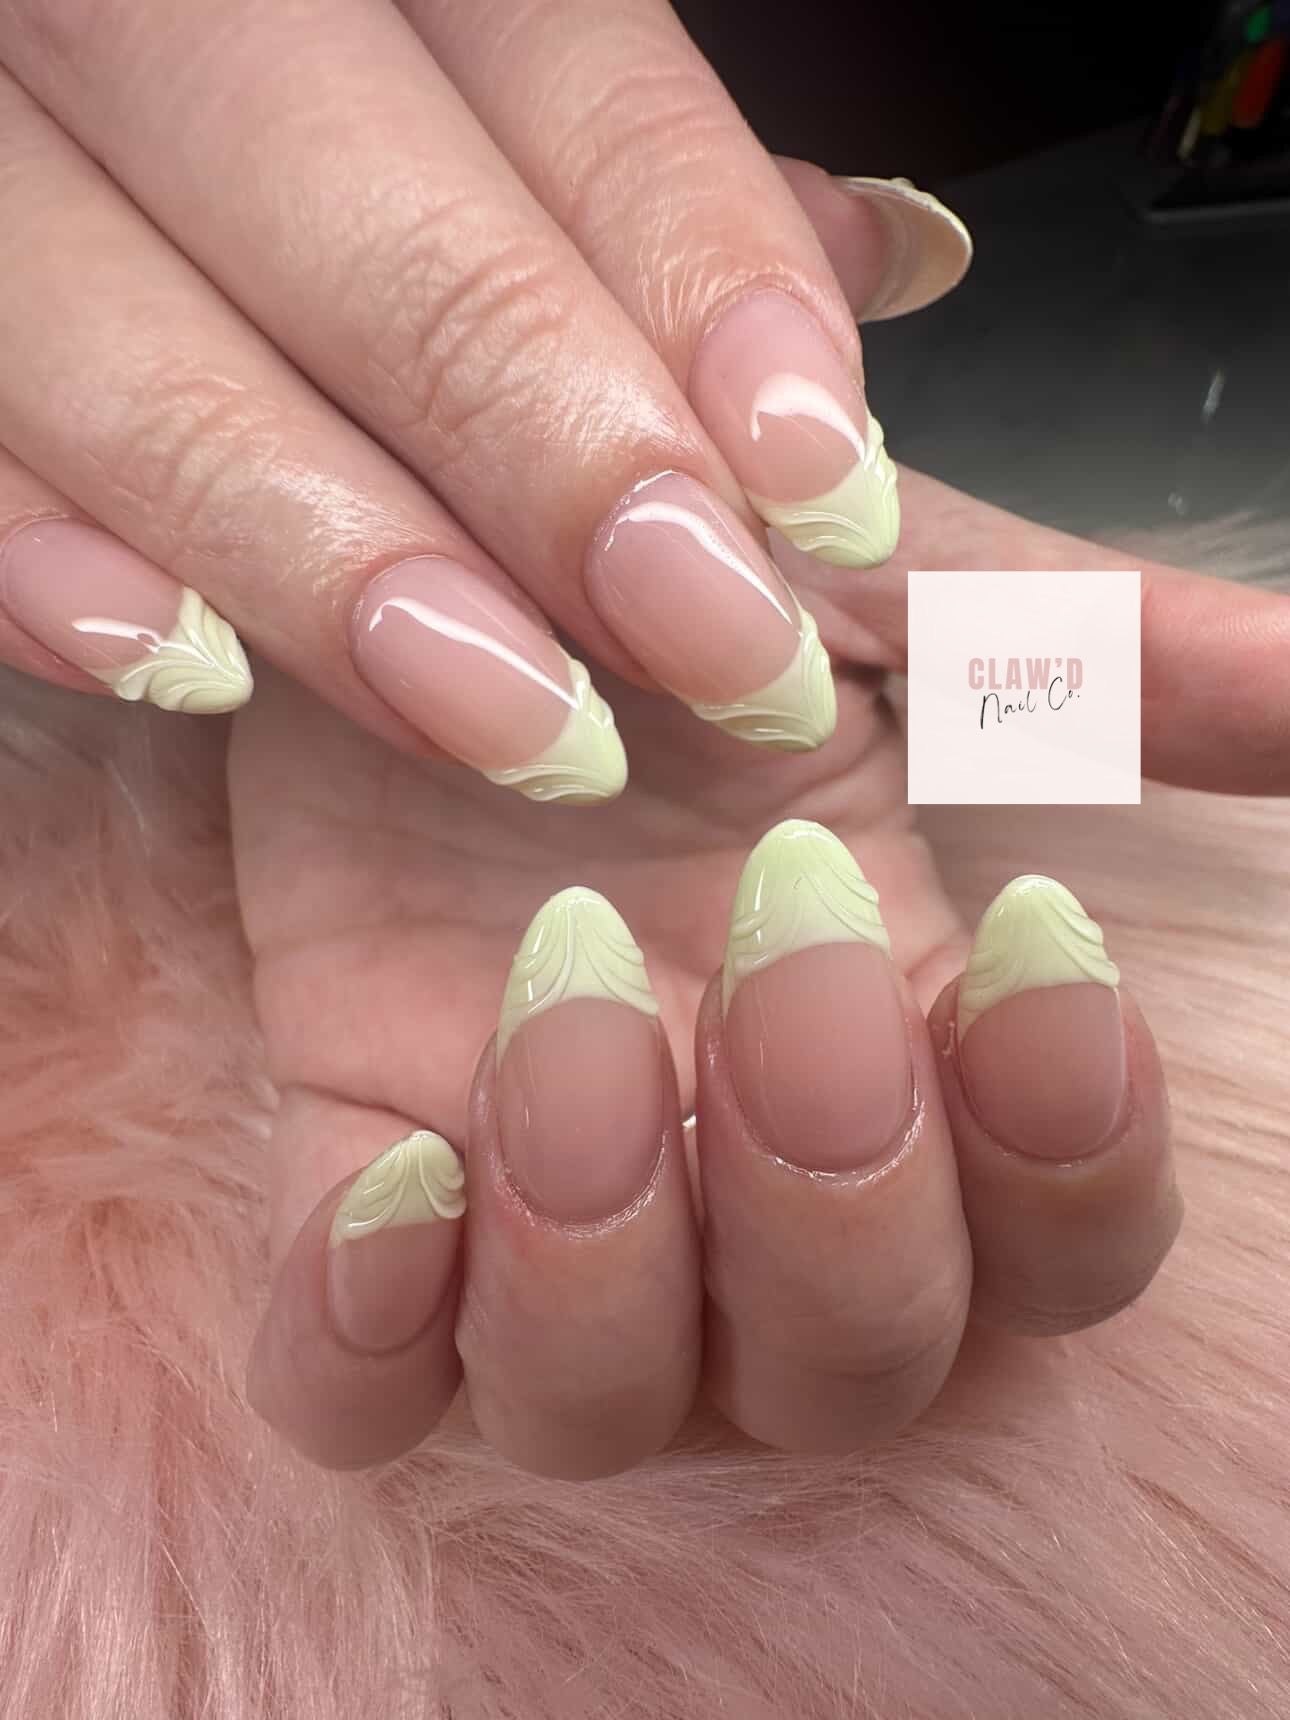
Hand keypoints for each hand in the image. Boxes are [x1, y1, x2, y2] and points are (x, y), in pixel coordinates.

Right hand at [0, 0, 971, 790]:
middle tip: (706, 633)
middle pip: (359, 203)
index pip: (566, 69)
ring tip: (500, 708)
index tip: (821, 482)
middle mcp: (156, 7)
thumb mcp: (493, 99)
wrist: (103, 108)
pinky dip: (38, 544)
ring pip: (112, 319)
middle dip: (544, 438)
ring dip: (319, 541)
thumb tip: (882, 265)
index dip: (703, 284)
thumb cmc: (324, 129)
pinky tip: (173, 661)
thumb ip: (647, 186)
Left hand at [240, 486, 1190, 1474]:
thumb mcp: (882, 593)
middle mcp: (731, 1180)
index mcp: (900, 1061)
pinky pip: (358, 1383)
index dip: (1068, 1154)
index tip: (1031, 937)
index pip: (1053, 1254)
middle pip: (850, 1367)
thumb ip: (1094, 659)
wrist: (419, 539)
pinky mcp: (351, 1166)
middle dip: (839, 1183)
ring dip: (608, 1246)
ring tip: (579, 992)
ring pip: (604, 1404)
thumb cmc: (662, 587)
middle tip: (792, 931)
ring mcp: (530, 1196)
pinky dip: (371, 1332)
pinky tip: (395, 1173)